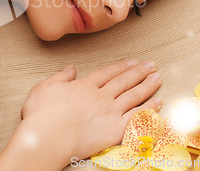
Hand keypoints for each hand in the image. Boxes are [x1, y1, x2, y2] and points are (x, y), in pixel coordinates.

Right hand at [19, 59, 161, 165]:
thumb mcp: (44, 87)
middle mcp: (100, 96)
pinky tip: (158, 102)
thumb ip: (60, 76)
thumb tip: (70, 68)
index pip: (107, 73)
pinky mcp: (115, 130)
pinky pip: (137, 117)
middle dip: (139, 71)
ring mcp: (110, 113)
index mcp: (84, 86)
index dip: (120, 66)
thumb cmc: (41, 115)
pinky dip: (149, 109)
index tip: (131, 61)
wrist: (47, 138)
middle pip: (124, 81)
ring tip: (158, 77)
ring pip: (133, 95)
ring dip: (147, 85)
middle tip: (151, 65)